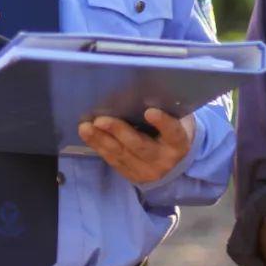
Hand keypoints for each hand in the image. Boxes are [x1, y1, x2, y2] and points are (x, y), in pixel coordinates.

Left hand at [77, 108, 194, 185]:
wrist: (175, 162)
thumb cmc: (171, 131)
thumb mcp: (177, 120)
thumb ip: (165, 110)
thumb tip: (141, 90)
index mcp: (179, 143)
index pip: (173, 132)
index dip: (162, 123)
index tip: (150, 112)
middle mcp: (164, 160)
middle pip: (140, 146)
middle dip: (119, 132)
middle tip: (101, 120)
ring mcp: (146, 171)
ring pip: (121, 154)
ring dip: (101, 140)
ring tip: (86, 128)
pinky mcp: (131, 176)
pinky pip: (113, 160)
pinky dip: (99, 146)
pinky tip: (88, 134)